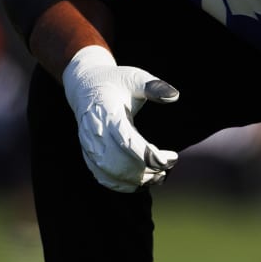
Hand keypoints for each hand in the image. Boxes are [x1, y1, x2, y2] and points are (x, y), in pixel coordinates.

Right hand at [61, 46, 179, 192]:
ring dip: (137, 180)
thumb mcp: (134, 76)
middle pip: (119, 163)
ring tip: (159, 176)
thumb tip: (174, 95)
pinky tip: (142, 183)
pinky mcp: (89, 155)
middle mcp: (96, 133)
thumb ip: (153, 86)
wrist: (86, 87)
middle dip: (147, 170)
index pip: (127, 142)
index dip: (149, 155)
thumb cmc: (115, 81)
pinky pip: (103, 177)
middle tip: (168, 166)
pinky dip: (123, 185)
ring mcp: (90, 146)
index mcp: (108, 114)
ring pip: (111, 173)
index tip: (171, 158)